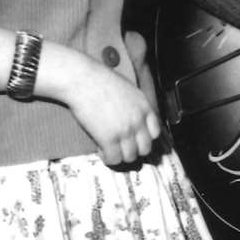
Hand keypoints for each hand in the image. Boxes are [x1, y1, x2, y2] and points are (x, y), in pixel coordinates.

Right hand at [39, 43, 161, 166]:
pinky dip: (108, 158)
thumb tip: (132, 116)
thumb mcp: (128, 89)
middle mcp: (138, 120)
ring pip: (130, 157)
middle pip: (145, 148)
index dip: (145, 138)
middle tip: (121, 147)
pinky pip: (114, 159)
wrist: (83, 80)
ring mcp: (125, 131)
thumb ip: (135, 105)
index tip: (135, 140)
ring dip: (120, 156)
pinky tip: (100, 150)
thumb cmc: (100, 80)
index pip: (155, 132)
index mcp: (144, 107)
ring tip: (109, 149)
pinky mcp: (108, 138)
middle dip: (134, 150)